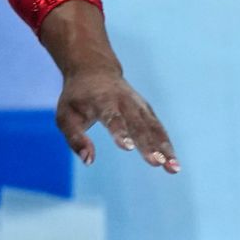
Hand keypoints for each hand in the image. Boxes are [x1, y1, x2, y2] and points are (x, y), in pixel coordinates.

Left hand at [56, 69, 179, 172]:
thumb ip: (75, 139)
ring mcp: (138, 105)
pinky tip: (174, 164)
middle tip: (157, 162)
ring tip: (173, 168)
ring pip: (153, 127)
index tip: (128, 147)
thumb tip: (88, 161)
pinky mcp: (147, 111)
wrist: (94, 70)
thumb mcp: (65, 116)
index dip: (120, 132)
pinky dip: (167, 145)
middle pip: (138, 125)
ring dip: (164, 147)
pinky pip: (159, 129)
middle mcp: (124, 102)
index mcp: (102, 101)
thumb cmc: (77, 98)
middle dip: (148, 144)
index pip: (112, 117)